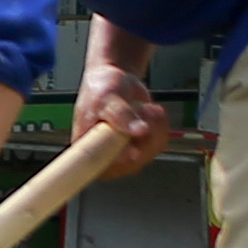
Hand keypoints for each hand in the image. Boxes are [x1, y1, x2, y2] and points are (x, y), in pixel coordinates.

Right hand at [76, 61, 174, 176]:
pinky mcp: (143, 147)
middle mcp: (105, 155)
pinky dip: (160, 124)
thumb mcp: (106, 98)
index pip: (102, 168)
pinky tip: (148, 113)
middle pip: (132, 163)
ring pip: (150, 152)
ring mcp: (126, 153)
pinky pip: (161, 143)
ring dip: (153, 126)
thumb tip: (139, 131)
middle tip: (139, 112)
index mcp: (86, 148)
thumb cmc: (101, 88)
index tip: (133, 151)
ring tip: (140, 108)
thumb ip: (121, 115)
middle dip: (142, 136)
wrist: (116, 78)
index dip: (119, 163)